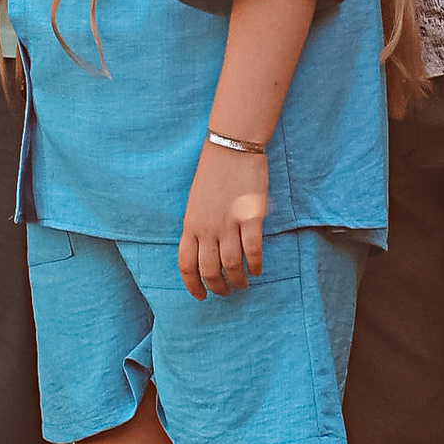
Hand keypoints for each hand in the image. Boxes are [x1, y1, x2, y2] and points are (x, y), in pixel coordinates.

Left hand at [178, 141, 267, 298]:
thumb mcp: (195, 202)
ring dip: (237, 280)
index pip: (186, 264)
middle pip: (209, 270)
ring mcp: (229, 223)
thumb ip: (197, 227)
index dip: (192, 284)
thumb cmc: (213, 173)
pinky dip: (255, 265)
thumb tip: (204, 252)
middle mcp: (207, 228)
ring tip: (242, 285)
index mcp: (190, 224)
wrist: (231, 148)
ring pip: (231, 265)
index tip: (200, 296)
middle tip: (225, 292)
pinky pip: (253, 250)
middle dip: (217, 287)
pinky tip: (257, 270)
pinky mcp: (250, 216)